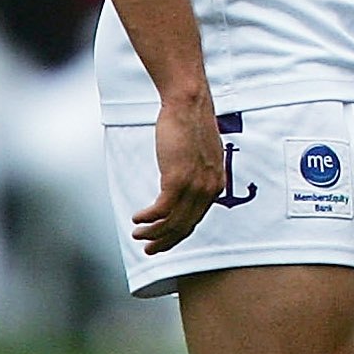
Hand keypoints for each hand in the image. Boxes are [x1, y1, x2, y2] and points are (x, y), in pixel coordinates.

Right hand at [134, 94, 224, 255]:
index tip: (163, 241)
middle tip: (148, 249)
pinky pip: (160, 210)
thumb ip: (196, 173)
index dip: (178, 234)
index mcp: (216, 184)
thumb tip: (183, 185)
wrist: (189, 103)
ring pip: (171, 222)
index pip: (196, 219)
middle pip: (185, 226)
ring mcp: (194, 185)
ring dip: (152, 232)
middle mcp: (209, 189)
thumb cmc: (191, 124)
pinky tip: (136, 218)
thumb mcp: (200, 154)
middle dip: (164, 241)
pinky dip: (147, 218)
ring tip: (137, 235)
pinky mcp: (177, 179)